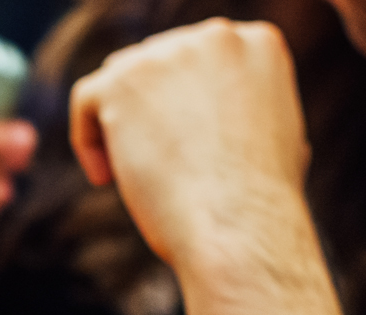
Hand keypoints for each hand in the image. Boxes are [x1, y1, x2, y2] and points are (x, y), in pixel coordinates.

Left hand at [68, 19, 307, 268]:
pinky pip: (87, 100)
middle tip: (156, 164)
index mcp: (258, 42)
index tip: (187, 147)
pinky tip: (107, 180)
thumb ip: (247, 110)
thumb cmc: (258, 204)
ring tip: (136, 175)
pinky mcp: (123, 82)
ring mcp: (168, 54)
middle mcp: (217, 36)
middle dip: (150, 111)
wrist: (238, 228)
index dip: (184, 102)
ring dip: (120, 125)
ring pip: (121, 80)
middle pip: (158, 63)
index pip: (200, 57)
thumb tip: (218, 116)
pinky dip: (89, 141)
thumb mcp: (278, 140)